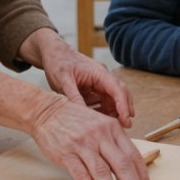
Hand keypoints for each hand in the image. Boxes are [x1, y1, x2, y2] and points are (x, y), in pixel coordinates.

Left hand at [20, 28, 134, 127]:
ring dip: (115, 111)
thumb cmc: (58, 63)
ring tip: (114, 126)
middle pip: (120, 93)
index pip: (117, 89)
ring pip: (113, 98)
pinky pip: (103, 100)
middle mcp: (102, 77)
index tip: (126, 119)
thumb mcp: (63, 80)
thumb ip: (74, 96)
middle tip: (127, 126)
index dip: (123, 105)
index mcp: (98, 73)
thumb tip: (83, 115)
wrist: (52, 53)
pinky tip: (101, 120)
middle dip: (125, 108)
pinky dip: (104, 110)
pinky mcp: (93, 88)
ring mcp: (99, 82)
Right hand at [31, 99, 152, 179]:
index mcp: (113, 129)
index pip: (134, 156)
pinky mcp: (66, 153)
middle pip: (122, 164)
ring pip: (101, 170)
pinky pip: (80, 173)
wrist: (47, 112)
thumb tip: (132, 170)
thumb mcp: (102, 125)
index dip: (143, 177)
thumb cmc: (77, 122)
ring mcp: (83, 144)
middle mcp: (100, 135)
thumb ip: (115, 144)